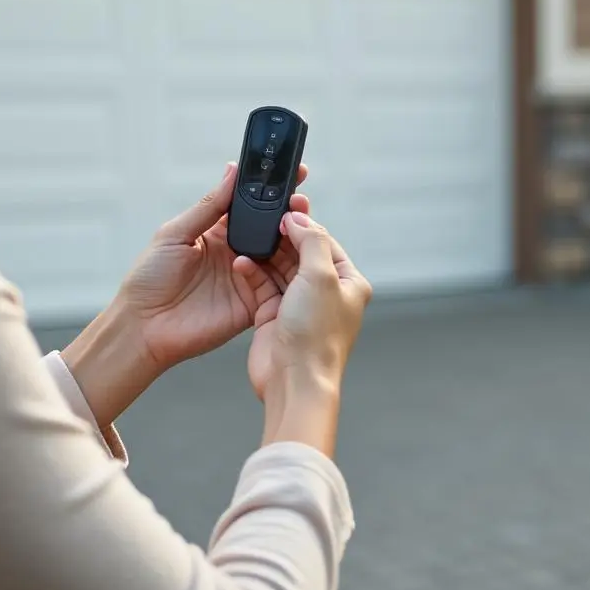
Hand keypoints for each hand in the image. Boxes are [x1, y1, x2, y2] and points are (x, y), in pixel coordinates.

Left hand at [118, 162, 310, 373]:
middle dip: (290, 211)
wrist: (143, 327)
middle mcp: (236, 252)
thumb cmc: (150, 278)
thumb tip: (232, 170)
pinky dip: (289, 272)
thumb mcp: (176, 234)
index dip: (269, 189)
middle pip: (271, 228)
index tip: (290, 173)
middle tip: (301, 198)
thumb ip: (208, 206)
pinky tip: (293, 257)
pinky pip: (278, 286)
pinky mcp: (254, 303)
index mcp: (217, 231)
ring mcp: (247, 277)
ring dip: (294, 239)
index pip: (250, 205)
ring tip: (302, 223)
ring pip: (281, 255)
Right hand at [240, 212, 371, 402]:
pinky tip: (241, 262)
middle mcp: (324, 292)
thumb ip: (311, 241)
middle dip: (281, 236)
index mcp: (348, 282)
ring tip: (248, 237)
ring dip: (264, 253)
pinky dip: (251, 272)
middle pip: (300, 252)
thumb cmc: (316, 336)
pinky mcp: (274, 316)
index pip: (325, 241)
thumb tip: (298, 219)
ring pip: (279, 267)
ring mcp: (298, 304)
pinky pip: (262, 286)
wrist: (294, 381)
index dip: (304, 224)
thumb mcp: (320, 276)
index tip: (285, 209)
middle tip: (262, 219)